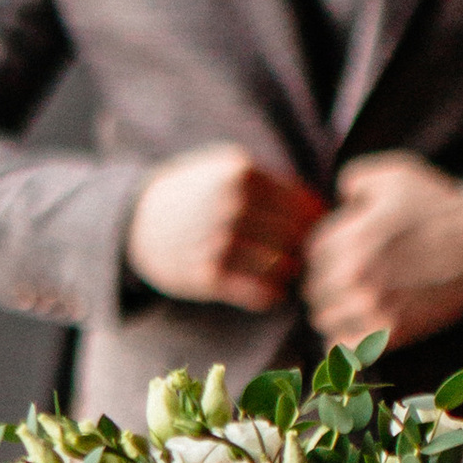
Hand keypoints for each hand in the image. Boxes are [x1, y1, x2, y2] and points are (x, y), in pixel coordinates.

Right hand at [128, 146, 322, 311]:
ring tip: (284, 270)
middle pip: (300, 237)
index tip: (315, 233)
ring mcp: (220, 241)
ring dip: (290, 273)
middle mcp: (232, 205)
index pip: (306, 206)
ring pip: (287, 266)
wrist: (136, 223)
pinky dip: (272, 293)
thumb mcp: (228, 169)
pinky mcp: (210, 275)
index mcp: (242, 173)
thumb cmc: (195, 195)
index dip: (318, 224)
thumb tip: (327, 211)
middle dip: (306, 250)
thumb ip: (274, 183)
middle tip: (303, 257)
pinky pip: (265, 293)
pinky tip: (265, 285)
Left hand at [301, 153, 462, 352]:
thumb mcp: (397, 173)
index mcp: (353, 238)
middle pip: (314, 286)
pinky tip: (358, 326)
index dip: (330, 249)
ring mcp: (373, 308)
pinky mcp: (391, 333)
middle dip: (329, 279)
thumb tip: (338, 197)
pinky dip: (344, 339)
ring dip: (334, 309)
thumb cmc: (440, 209)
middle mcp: (357, 276)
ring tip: (352, 302)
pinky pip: (343, 347)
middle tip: (351, 277)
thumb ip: (354, 179)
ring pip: (323, 317)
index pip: (315, 252)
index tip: (346, 251)